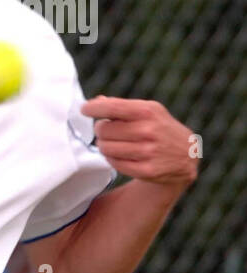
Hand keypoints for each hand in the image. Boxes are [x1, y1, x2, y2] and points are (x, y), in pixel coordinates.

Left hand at [81, 96, 197, 188]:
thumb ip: (120, 106)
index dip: (93, 108)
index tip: (85, 109)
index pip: (112, 107)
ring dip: (106, 146)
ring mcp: (149, 151)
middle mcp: (149, 130)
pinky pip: (114, 163)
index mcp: (148, 111)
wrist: (187, 155)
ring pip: (105, 148)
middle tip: (110, 132)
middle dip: (102, 131)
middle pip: (102, 130)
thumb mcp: (148, 111)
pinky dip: (113, 159)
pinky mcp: (147, 170)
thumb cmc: (159, 128)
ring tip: (117, 144)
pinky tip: (123, 156)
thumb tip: (95, 102)